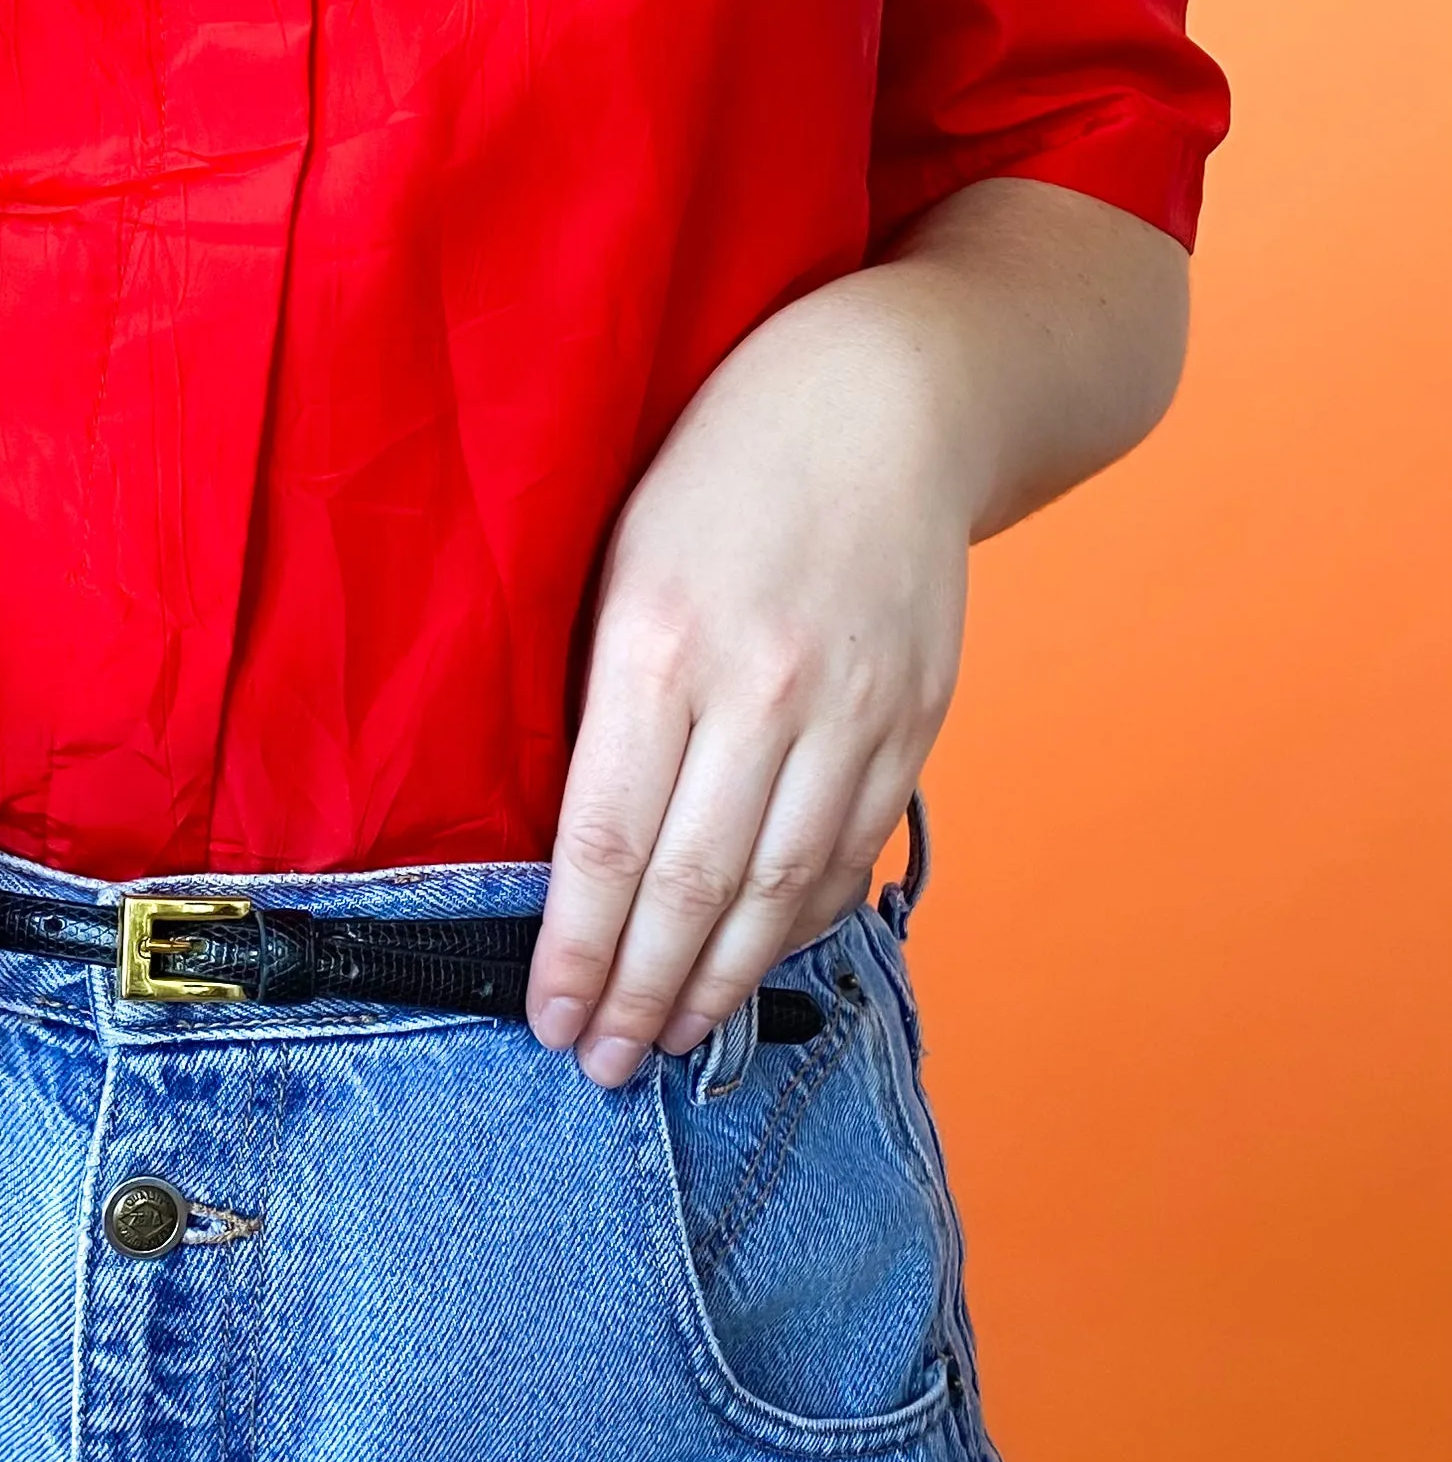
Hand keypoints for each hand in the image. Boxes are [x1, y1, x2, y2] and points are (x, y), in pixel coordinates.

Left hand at [527, 275, 973, 1084]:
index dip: (579, 950)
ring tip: (671, 1039)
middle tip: (600, 1065)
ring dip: (720, 982)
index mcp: (662, 641)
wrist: (892, 395)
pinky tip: (756, 962)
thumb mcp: (621, 556)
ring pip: (779, 890)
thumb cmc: (721, 466)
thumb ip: (602, 693)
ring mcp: (853, 710)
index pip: (609, 841)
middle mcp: (763, 687)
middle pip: (693, 887)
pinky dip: (800, 922)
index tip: (547, 1018)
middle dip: (641, 993)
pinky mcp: (915, 719)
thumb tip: (572, 841)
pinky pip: (849, 851)